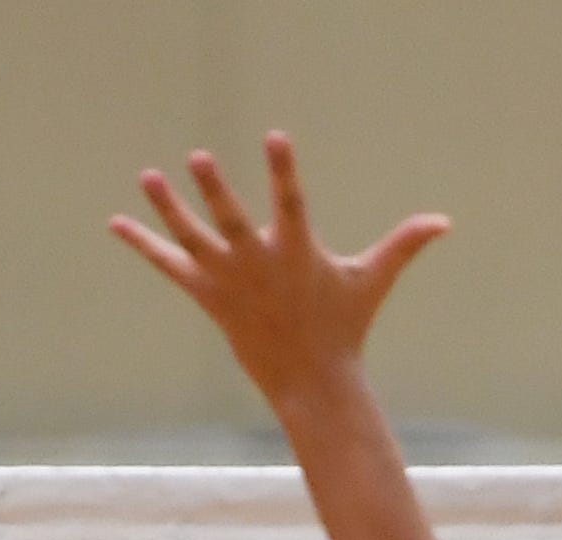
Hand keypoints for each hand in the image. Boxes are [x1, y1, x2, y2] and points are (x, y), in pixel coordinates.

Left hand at [112, 134, 447, 406]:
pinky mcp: (207, 296)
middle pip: (231, 221)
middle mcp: (257, 264)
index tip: (275, 137)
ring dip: (167, 209)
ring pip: (192, 239)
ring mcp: (228, 281)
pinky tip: (116, 224)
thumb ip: (403, 245)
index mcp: (297, 252)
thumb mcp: (372, 280)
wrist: (310, 381)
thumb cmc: (345, 326)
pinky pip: (169, 266)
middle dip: (214, 191)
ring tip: (146, 176)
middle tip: (197, 157)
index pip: (291, 202)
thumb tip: (445, 222)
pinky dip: (143, 245)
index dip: (283, 170)